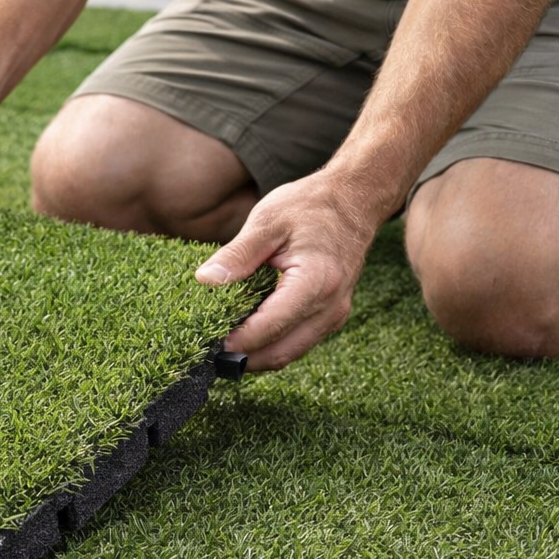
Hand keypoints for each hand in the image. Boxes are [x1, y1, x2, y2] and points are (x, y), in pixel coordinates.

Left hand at [195, 170, 378, 370]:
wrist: (353, 200)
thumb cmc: (310, 206)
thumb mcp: (266, 222)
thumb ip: (236, 255)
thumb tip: (204, 280)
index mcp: (315, 282)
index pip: (269, 327)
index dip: (236, 341)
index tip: (206, 342)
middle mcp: (330, 306)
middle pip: (280, 353)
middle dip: (243, 358)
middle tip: (208, 351)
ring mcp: (335, 314)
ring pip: (289, 353)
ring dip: (257, 355)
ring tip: (222, 345)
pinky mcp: (332, 316)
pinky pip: (298, 342)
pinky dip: (272, 344)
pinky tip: (247, 333)